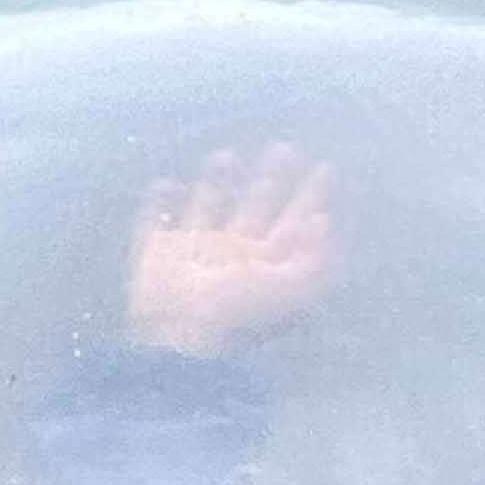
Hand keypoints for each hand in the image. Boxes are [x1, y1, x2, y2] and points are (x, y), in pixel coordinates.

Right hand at [126, 145, 334, 357]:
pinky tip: (164, 184)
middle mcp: (234, 253)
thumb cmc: (237, 312)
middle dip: (272, 180)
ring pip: (209, 209)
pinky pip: (157, 221)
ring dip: (217, 184)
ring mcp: (194, 252)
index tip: (327, 167)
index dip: (312, 197)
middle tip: (285, 148)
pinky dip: (159, 205)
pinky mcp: (157, 252)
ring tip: (226, 155)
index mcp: (266, 262)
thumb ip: (313, 259)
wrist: (180, 337)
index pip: (295, 222)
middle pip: (257, 209)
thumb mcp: (290, 290)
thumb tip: (324, 223)